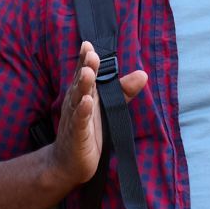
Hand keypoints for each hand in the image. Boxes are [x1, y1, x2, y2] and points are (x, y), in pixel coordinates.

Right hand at [49, 42, 148, 187]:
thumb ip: (123, 92)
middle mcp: (76, 103)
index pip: (84, 73)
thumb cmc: (86, 133)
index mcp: (82, 94)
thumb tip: (143, 74)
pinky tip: (87, 103)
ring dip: (83, 85)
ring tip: (87, 72)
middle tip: (91, 54)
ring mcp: (75, 119)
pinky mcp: (77, 136)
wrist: (66, 163)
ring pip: (78, 99)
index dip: (85, 59)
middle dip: (85, 67)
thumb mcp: (106, 110)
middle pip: (81, 82)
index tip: (89, 44)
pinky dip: (83, 112)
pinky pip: (79, 122)